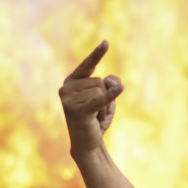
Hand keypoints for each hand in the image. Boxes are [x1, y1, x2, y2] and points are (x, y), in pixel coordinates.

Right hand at [59, 40, 123, 154]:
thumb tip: (111, 81)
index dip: (97, 54)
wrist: (88, 144)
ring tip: (95, 117)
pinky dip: (110, 96)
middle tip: (97, 112)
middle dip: (106, 97)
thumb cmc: (95, 119)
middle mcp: (66, 88)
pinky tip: (121, 89)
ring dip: (106, 106)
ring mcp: (68, 99)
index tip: (106, 42)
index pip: (88, 65)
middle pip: (100, 81)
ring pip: (101, 92)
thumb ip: (111, 84)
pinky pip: (99, 100)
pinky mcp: (76, 111)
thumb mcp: (106, 98)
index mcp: (71, 81)